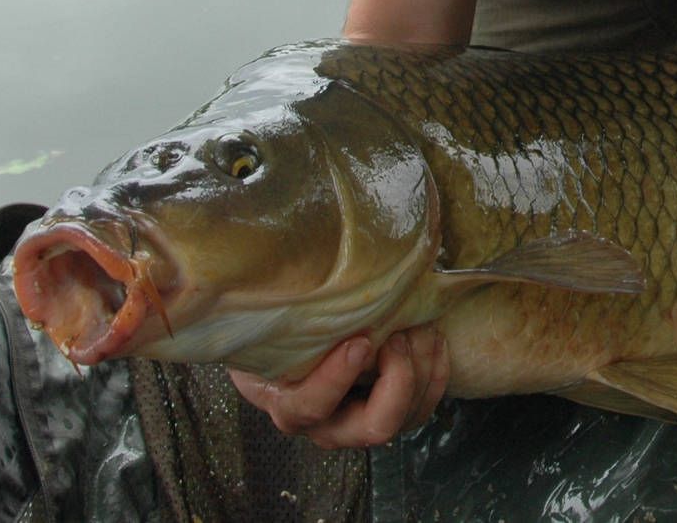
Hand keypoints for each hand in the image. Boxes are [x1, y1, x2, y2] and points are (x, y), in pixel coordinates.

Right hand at [229, 325, 448, 447]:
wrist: (287, 343)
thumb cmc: (270, 327)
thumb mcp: (258, 319)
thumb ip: (258, 303)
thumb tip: (239, 248)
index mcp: (286, 403)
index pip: (309, 408)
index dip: (336, 380)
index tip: (357, 341)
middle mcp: (325, 424)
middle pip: (372, 428)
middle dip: (398, 380)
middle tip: (401, 334)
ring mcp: (360, 420)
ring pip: (404, 418)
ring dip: (422, 372)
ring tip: (421, 326)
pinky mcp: (388, 408)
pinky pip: (423, 407)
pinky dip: (436, 374)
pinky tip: (435, 338)